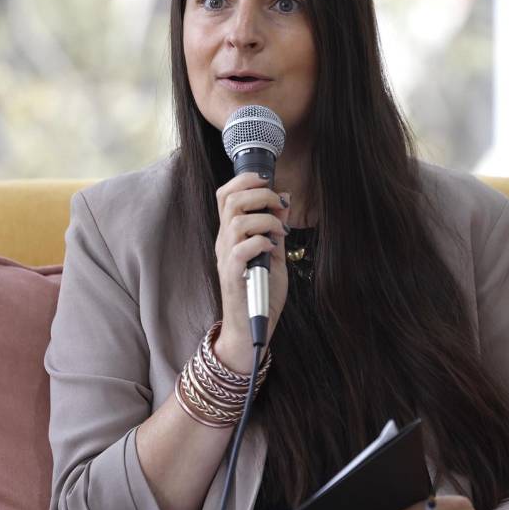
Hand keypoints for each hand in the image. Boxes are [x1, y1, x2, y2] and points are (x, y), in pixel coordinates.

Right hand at [214, 171, 290, 370]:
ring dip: (265, 219)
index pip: (226, 195)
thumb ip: (276, 227)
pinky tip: (272, 248)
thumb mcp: (274, 254)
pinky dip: (261, 241)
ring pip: (236, 221)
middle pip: (229, 200)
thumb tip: (284, 199)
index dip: (244, 180)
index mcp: (231, 234)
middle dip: (259, 194)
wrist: (251, 330)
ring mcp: (226, 258)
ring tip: (280, 231)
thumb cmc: (261, 293)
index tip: (266, 179)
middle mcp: (224, 243)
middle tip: (278, 204)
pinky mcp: (233, 276)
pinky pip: (241, 249)